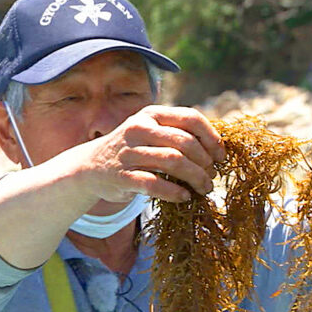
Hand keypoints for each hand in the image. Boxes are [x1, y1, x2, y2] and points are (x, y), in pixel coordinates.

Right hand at [72, 105, 225, 202]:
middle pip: (185, 142)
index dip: (212, 138)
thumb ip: (179, 133)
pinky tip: (184, 197)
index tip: (220, 156)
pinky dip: (174, 192)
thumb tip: (219, 147)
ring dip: (196, 178)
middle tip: (212, 176)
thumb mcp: (152, 132)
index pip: (191, 118)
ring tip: (204, 188)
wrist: (91, 166)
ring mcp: (129, 152)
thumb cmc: (134, 150)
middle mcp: (139, 128)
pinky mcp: (121, 176)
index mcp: (152, 114)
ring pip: (174, 161)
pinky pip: (155, 184)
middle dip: (205, 162)